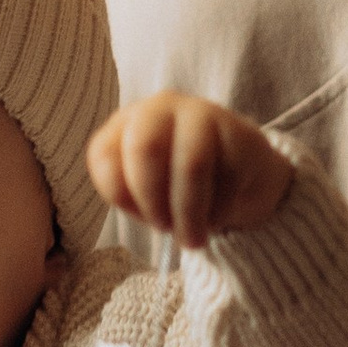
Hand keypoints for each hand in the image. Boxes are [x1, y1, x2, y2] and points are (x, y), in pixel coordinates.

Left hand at [89, 93, 290, 250]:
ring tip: (192, 238)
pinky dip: (219, 211)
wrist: (241, 172)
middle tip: (165, 229)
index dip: (121, 196)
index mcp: (127, 122)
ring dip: (189, 213)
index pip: (105, 155)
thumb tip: (142, 207)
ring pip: (191, 166)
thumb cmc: (179, 184)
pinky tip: (216, 218)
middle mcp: (161, 108)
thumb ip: (128, 194)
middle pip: (146, 148)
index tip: (140, 216)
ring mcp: (202, 114)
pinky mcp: (240, 133)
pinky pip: (227, 179)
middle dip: (153, 199)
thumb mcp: (143, 190)